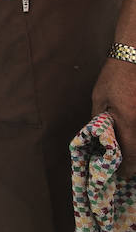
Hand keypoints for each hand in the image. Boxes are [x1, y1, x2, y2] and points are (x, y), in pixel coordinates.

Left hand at [92, 58, 135, 175]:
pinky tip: (135, 142)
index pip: (131, 155)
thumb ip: (100, 120)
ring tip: (130, 158)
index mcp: (129, 121)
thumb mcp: (100, 99)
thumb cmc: (115, 76)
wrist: (134, 57)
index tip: (121, 174)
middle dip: (135, 164)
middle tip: (126, 170)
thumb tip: (98, 139)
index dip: (125, 169)